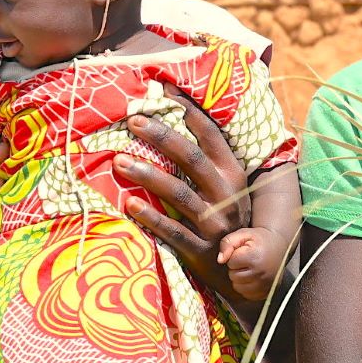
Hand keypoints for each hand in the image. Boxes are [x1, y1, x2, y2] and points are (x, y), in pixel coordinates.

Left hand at [117, 91, 250, 300]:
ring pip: (180, 194)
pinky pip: (173, 231)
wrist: (242, 271)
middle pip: (192, 159)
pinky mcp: (200, 249)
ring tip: (119, 161)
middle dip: (162, 136)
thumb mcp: (228, 188)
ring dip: (148, 175)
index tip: (165, 90)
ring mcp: (214, 223)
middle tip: (133, 120)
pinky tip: (129, 204)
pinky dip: (151, 217)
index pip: (211, 136)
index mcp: (234, 175)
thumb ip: (208, 161)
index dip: (189, 112)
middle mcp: (227, 195)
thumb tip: (178, 118)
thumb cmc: (226, 219)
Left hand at [218, 223, 289, 301]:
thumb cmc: (258, 240)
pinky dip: (247, 288)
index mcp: (255, 257)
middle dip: (236, 268)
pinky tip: (252, 277)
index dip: (234, 256)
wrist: (278, 246)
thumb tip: (220, 260)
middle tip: (246, 260)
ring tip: (249, 269)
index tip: (243, 252)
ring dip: (240, 279)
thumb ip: (227, 243)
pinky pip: (247, 295)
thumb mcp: (242, 234)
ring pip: (239, 288)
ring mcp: (265, 284)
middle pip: (234, 276)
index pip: (231, 263)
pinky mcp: (267, 292)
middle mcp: (261, 273)